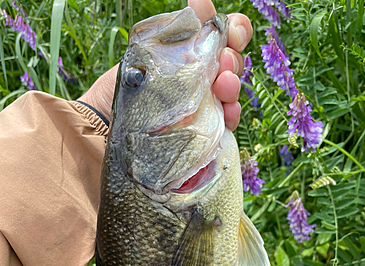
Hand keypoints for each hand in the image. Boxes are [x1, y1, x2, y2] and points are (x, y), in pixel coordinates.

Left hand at [80, 0, 251, 130]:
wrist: (106, 123)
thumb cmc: (125, 84)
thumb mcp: (147, 48)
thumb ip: (176, 28)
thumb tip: (202, 0)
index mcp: (191, 53)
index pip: (222, 37)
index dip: (235, 31)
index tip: (229, 31)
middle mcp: (201, 77)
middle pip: (231, 63)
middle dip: (232, 58)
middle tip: (222, 61)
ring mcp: (203, 104)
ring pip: (230, 91)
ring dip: (232, 84)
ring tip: (223, 85)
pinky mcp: (202, 130)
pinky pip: (225, 122)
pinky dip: (231, 114)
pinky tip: (228, 110)